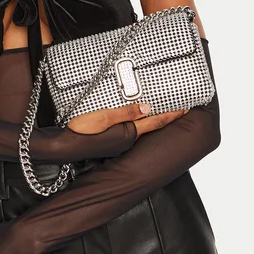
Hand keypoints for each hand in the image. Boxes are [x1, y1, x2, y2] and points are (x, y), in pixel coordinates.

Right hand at [67, 102, 189, 138]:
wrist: (67, 146)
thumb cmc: (82, 131)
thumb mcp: (104, 117)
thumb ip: (126, 112)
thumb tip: (146, 107)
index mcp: (129, 132)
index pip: (156, 122)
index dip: (172, 115)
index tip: (185, 107)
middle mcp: (128, 140)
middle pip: (151, 125)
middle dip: (165, 116)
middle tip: (179, 107)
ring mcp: (120, 143)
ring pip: (141, 128)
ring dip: (151, 119)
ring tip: (160, 108)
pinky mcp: (113, 143)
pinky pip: (131, 130)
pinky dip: (138, 122)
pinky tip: (136, 117)